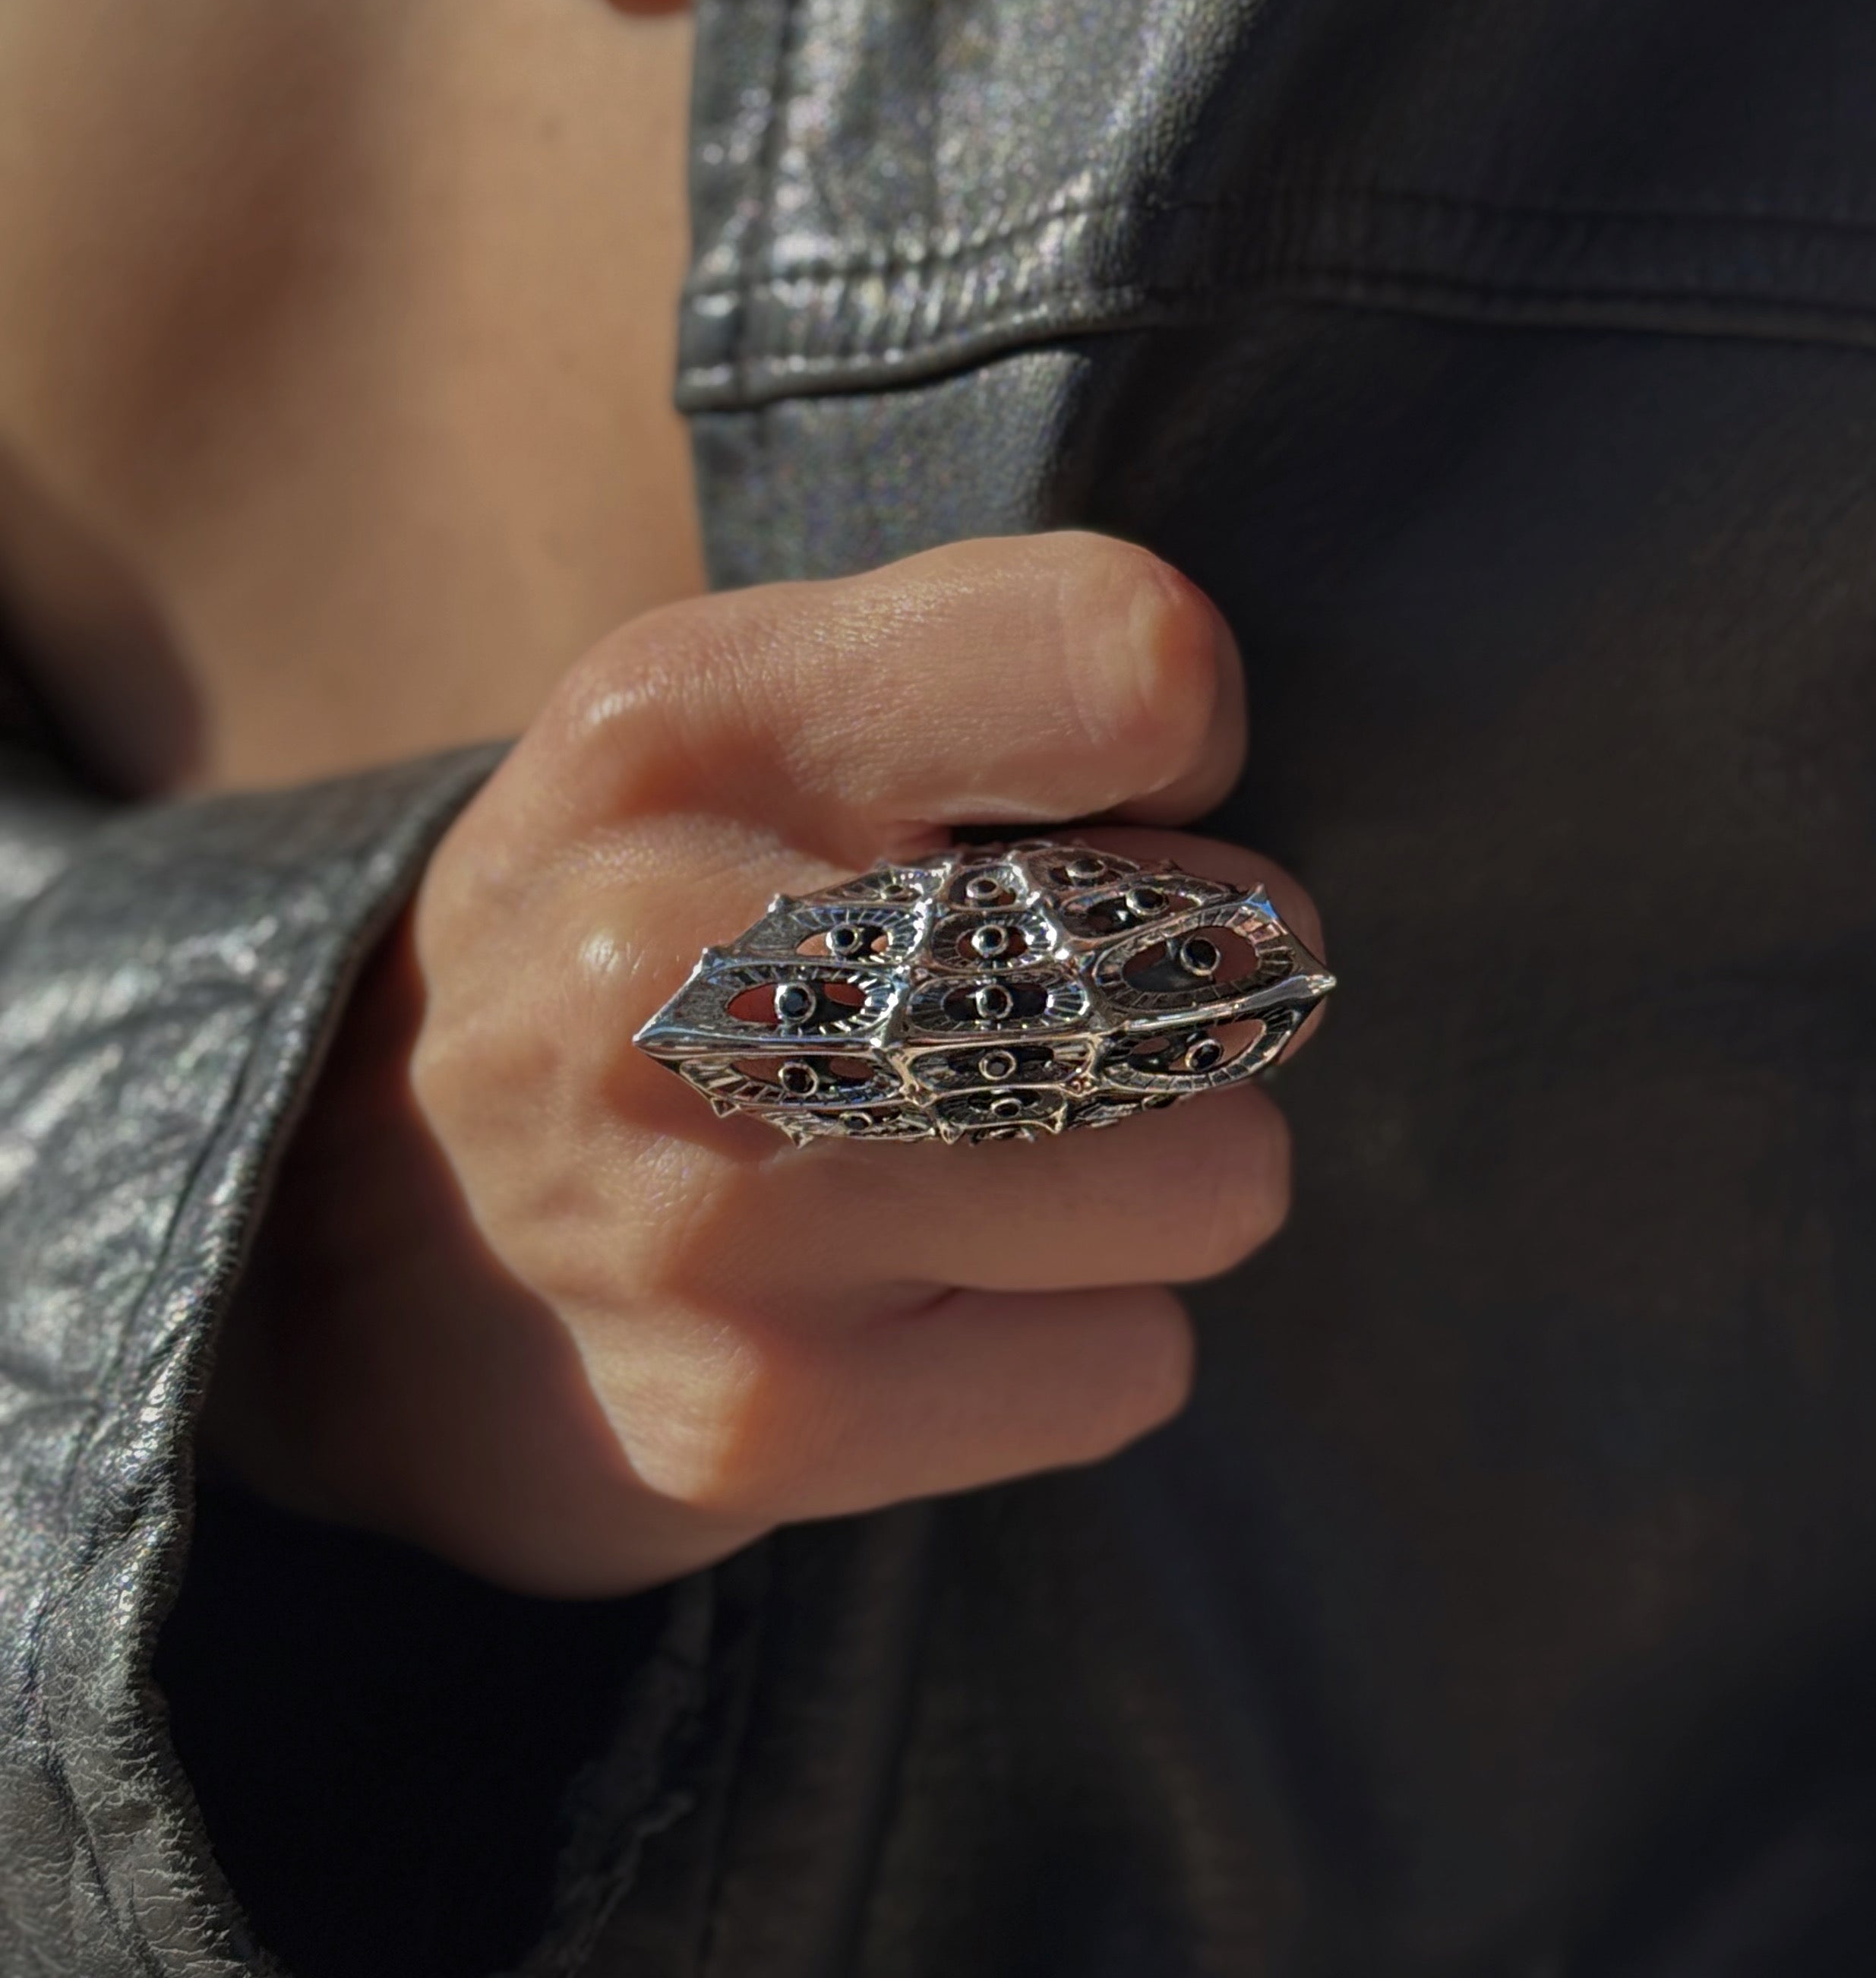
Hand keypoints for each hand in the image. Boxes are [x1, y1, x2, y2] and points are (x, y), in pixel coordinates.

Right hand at [204, 536, 1312, 1594]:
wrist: (407, 1216)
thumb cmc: (682, 908)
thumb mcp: (779, 711)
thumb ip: (1019, 686)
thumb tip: (1254, 889)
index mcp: (689, 717)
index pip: (1133, 668)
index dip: (1187, 736)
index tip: (1103, 796)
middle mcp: (663, 956)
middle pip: (1205, 943)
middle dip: (1205, 970)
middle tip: (1075, 991)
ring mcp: (697, 1213)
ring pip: (1209, 1177)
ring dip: (1170, 1165)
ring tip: (1013, 1136)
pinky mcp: (750, 1422)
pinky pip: (1130, 1366)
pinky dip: (1090, 1327)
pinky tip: (948, 1279)